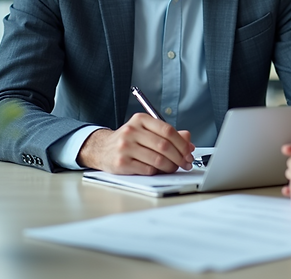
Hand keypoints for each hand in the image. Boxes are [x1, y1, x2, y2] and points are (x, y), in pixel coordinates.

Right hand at [77, 113, 194, 174]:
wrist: (101, 149)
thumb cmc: (129, 140)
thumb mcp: (147, 131)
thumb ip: (168, 134)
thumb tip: (188, 140)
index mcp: (141, 120)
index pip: (168, 131)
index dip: (182, 143)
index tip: (189, 152)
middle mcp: (131, 131)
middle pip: (164, 146)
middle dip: (179, 157)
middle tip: (186, 163)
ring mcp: (125, 147)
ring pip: (157, 159)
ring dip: (170, 166)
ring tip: (173, 168)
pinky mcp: (121, 162)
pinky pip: (148, 169)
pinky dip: (157, 172)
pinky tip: (159, 170)